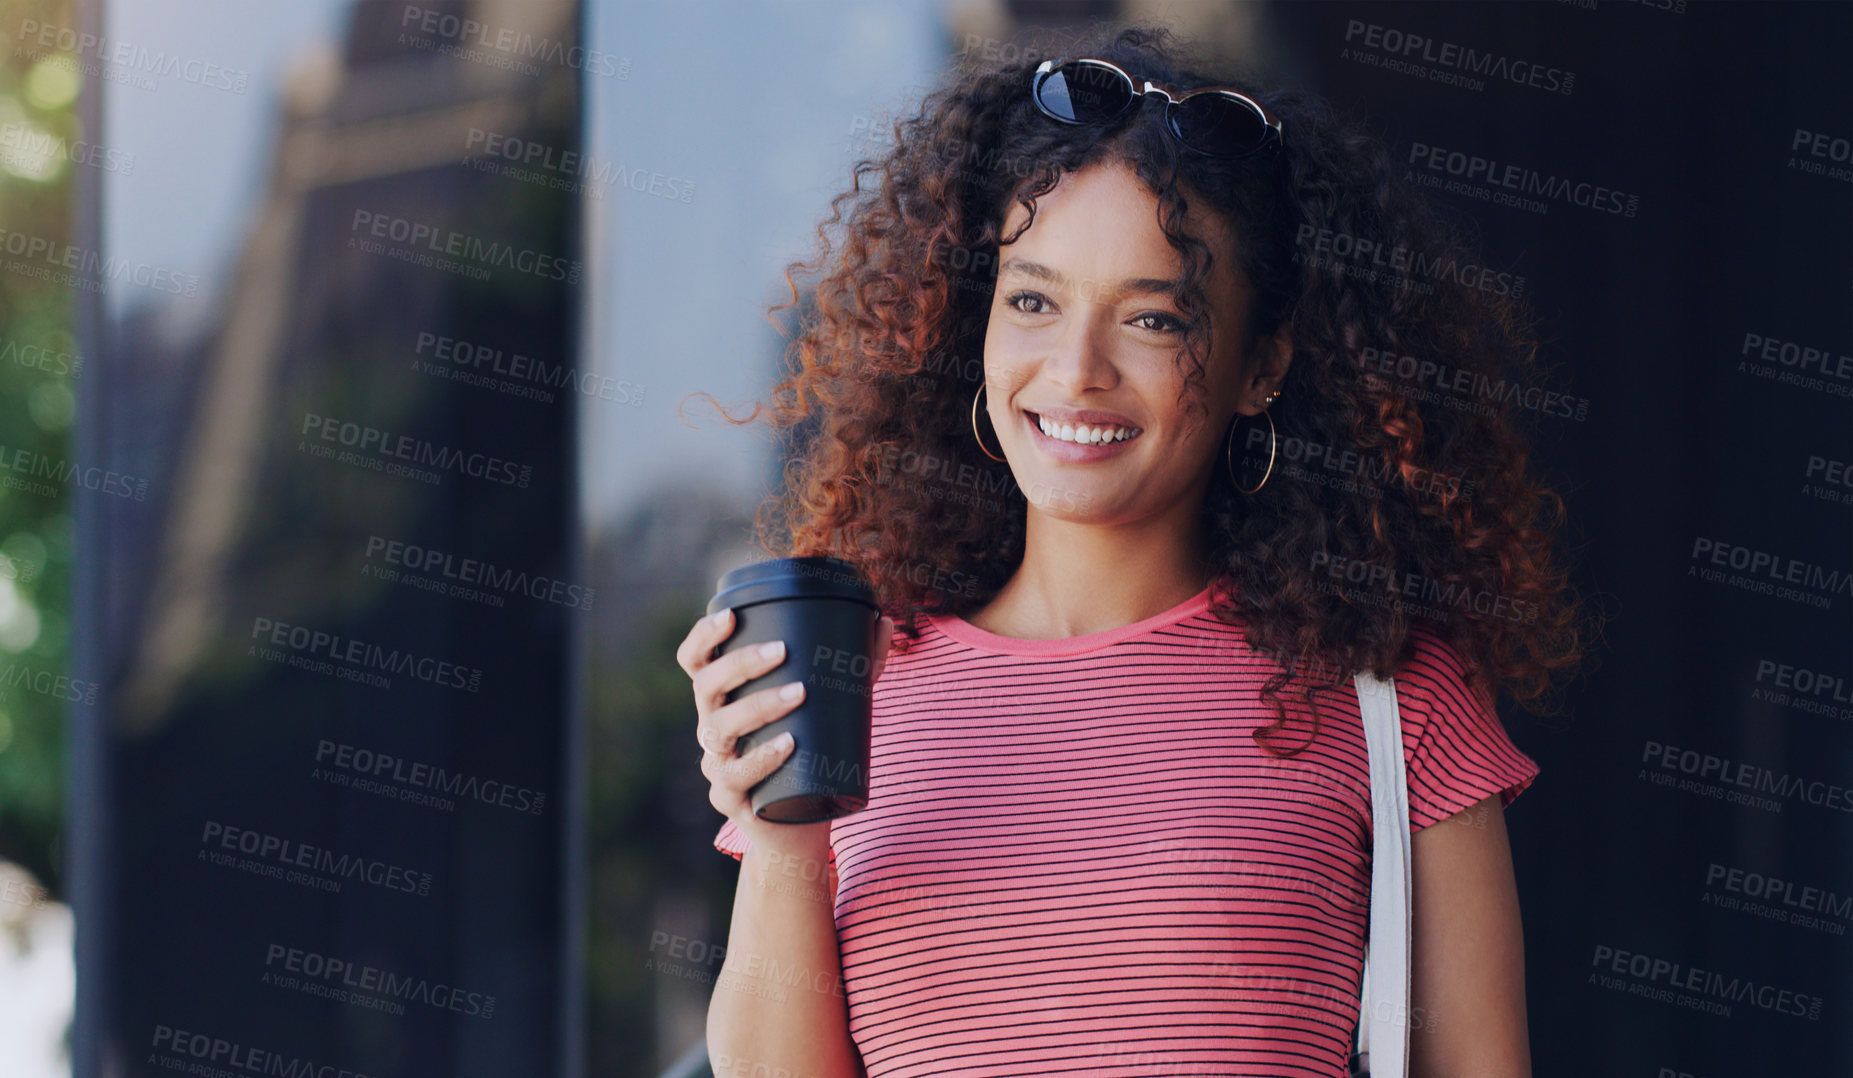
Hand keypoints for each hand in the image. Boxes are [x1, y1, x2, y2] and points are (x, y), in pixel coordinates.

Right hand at [677, 608, 893, 856]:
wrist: (801, 827)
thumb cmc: (811, 756)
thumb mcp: (833, 706)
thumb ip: (858, 665)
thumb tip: (883, 621)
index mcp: (725, 700)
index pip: (696, 663)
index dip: (704, 636)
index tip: (731, 614)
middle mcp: (712, 728)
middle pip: (707, 687)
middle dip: (741, 664)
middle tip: (781, 651)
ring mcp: (717, 765)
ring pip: (719, 729)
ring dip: (758, 706)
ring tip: (797, 692)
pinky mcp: (729, 799)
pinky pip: (735, 776)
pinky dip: (762, 758)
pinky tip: (789, 744)